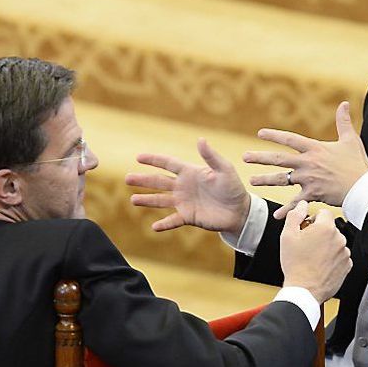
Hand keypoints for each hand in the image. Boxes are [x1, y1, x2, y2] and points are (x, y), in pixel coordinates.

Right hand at [126, 138, 250, 234]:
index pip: (168, 164)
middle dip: (143, 180)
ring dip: (147, 200)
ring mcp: (184, 202)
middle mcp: (183, 187)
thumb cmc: (233, 187)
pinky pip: (173, 221)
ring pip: (161, 200)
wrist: (239, 210)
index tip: (139, 157)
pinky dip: (164, 224)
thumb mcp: (224, 170)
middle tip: (127, 178)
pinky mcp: (189, 217)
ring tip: (133, 200)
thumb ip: (211, 156)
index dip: (154, 159)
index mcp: (190, 172)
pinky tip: (154, 227)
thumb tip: (200, 140)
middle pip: (159, 182)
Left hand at [245, 102, 367, 219]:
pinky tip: (275, 216)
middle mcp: (308, 163)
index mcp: (315, 148)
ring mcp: (308, 179)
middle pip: (279, 159)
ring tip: (252, 180)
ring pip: (282, 180)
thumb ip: (344, 121)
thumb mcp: (351, 139)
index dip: (274, 135)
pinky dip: (286, 210)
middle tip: (245, 157)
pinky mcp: (313, 194)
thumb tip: (344, 103)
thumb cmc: (358, 164)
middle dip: (260, 157)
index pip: (290, 139)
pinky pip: (295, 203)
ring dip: (265, 180)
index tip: (260, 134)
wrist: (363, 187)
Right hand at [279, 201, 352, 303]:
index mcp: (325, 228)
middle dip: (319, 233)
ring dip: (326, 246)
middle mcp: (339, 239)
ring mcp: (344, 253)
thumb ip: (295, 215)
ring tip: (312, 257)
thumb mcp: (288, 236)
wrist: (304, 290)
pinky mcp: (347, 266)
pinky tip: (320, 265)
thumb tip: (301, 205)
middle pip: (329, 228)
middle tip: (306, 245)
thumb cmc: (295, 265)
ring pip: (335, 242)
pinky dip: (332, 259)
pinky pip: (339, 256)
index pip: (323, 213)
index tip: (306, 229)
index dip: (312, 220)